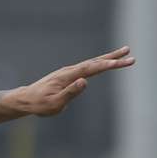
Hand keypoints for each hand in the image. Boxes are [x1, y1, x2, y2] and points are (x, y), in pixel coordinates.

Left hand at [4, 46, 135, 116]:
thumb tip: (85, 81)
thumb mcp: (55, 104)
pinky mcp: (70, 74)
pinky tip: (106, 62)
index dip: (105, 65)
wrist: (27, 99)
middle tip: (130, 53)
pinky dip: (100, 63)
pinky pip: (89, 67)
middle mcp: (70, 70)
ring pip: (93, 62)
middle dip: (113, 58)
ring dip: (109, 58)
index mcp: (68, 76)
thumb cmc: (40, 104)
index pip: (91, 69)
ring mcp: (70, 71)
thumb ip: (70, 92)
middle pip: (95, 62)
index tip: (119, 62)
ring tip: (124, 53)